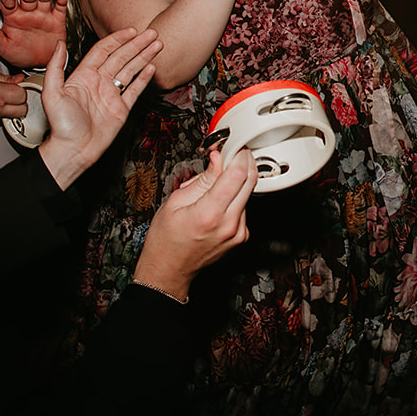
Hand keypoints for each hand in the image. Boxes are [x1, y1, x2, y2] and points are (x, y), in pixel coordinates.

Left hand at [0, 0, 67, 68]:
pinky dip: (61, 3)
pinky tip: (61, 0)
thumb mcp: (3, 47)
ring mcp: (42, 15)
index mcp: (13, 17)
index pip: (9, 2)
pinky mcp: (56, 20)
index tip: (9, 2)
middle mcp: (28, 13)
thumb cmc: (20, 55)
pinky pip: (59, 9)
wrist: (40, 66)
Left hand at [36, 28, 161, 188]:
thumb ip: (56, 67)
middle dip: (137, 44)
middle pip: (121, 57)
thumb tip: (59, 44)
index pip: (103, 51)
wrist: (74, 150)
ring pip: (130, 70)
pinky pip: (134, 90)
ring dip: (143, 57)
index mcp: (83, 76)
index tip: (131, 31)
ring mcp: (111, 95)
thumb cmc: (61, 126)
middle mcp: (99, 83)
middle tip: (152, 33)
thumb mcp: (52, 94)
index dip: (118, 39)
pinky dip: (144, 78)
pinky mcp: (121, 109)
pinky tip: (152, 67)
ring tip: (157, 45)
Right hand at [132, 147, 254, 300]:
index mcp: (210, 214)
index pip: (237, 174)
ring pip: (248, 193)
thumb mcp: (175, 203)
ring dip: (237, 179)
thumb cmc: (165, 241)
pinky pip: (244, 207)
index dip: (237, 154)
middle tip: (231, 152)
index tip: (232, 145)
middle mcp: (229, 224)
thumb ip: (201, 179)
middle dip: (243, 161)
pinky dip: (235, 196)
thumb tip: (217, 158)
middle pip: (250, 181)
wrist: (169, 270)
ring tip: (216, 180)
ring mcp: (238, 232)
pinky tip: (219, 199)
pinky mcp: (242, 235)